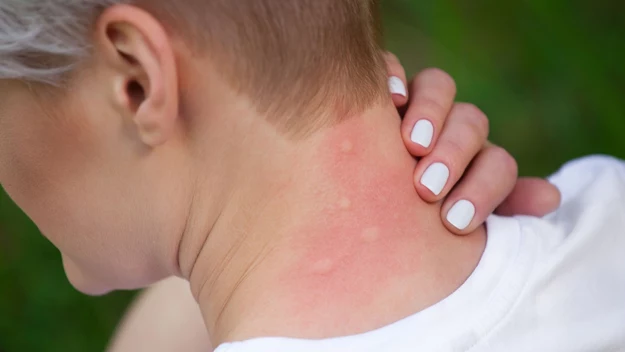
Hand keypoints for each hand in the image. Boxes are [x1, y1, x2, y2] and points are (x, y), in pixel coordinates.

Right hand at [385, 53, 560, 233]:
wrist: (358, 208)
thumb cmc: (408, 220)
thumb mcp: (451, 224)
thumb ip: (497, 211)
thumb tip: (550, 197)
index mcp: (474, 164)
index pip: (497, 164)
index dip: (485, 189)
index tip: (456, 222)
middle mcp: (450, 128)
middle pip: (470, 122)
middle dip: (454, 154)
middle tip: (427, 187)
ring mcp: (415, 103)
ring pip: (439, 86)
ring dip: (431, 112)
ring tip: (412, 144)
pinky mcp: (378, 89)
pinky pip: (390, 65)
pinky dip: (392, 76)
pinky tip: (389, 101)